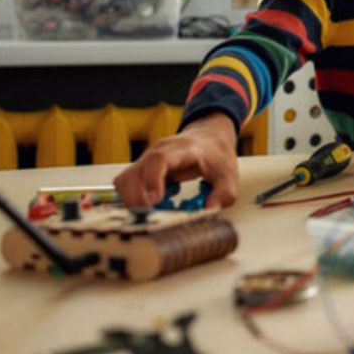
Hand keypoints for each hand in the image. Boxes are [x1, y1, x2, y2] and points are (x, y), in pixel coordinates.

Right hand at [113, 113, 238, 208]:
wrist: (209, 138)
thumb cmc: (217, 155)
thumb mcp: (229, 175)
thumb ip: (224, 194)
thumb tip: (209, 210)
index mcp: (182, 149)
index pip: (159, 159)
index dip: (152, 180)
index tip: (155, 201)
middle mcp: (158, 152)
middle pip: (132, 174)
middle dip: (136, 200)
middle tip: (154, 216)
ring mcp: (147, 160)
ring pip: (124, 182)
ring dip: (133, 202)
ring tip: (157, 211)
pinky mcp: (142, 170)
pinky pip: (128, 187)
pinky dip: (135, 200)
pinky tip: (157, 205)